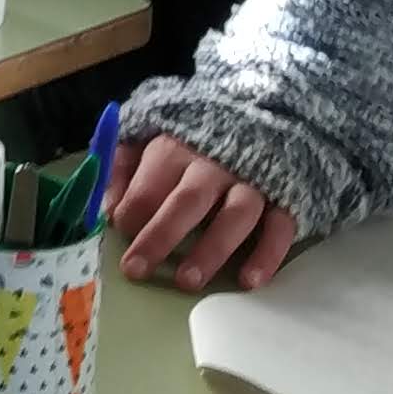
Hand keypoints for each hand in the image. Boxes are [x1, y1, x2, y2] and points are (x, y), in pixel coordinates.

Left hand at [108, 132, 301, 291]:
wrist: (260, 112)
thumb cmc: (191, 137)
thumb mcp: (147, 137)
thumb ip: (123, 168)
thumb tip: (107, 208)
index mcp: (176, 148)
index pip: (149, 185)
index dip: (131, 212)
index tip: (120, 234)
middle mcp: (215, 164)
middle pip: (187, 201)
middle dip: (160, 236)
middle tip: (136, 269)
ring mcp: (253, 181)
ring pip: (235, 216)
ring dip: (211, 249)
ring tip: (187, 281)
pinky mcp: (284, 196)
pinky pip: (280, 227)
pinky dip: (267, 254)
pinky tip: (249, 281)